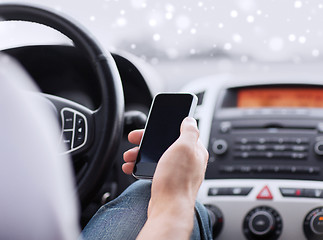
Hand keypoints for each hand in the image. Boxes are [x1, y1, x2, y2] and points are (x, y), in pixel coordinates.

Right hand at [123, 117, 208, 238]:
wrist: (169, 208)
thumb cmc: (177, 180)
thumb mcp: (184, 147)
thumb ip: (189, 131)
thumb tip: (190, 120)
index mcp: (195, 150)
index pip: (180, 131)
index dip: (164, 126)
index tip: (151, 125)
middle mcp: (188, 160)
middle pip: (165, 143)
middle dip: (147, 141)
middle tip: (133, 140)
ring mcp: (178, 171)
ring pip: (157, 155)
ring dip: (141, 153)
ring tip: (129, 156)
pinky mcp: (168, 181)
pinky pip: (153, 168)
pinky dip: (142, 166)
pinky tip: (132, 167)